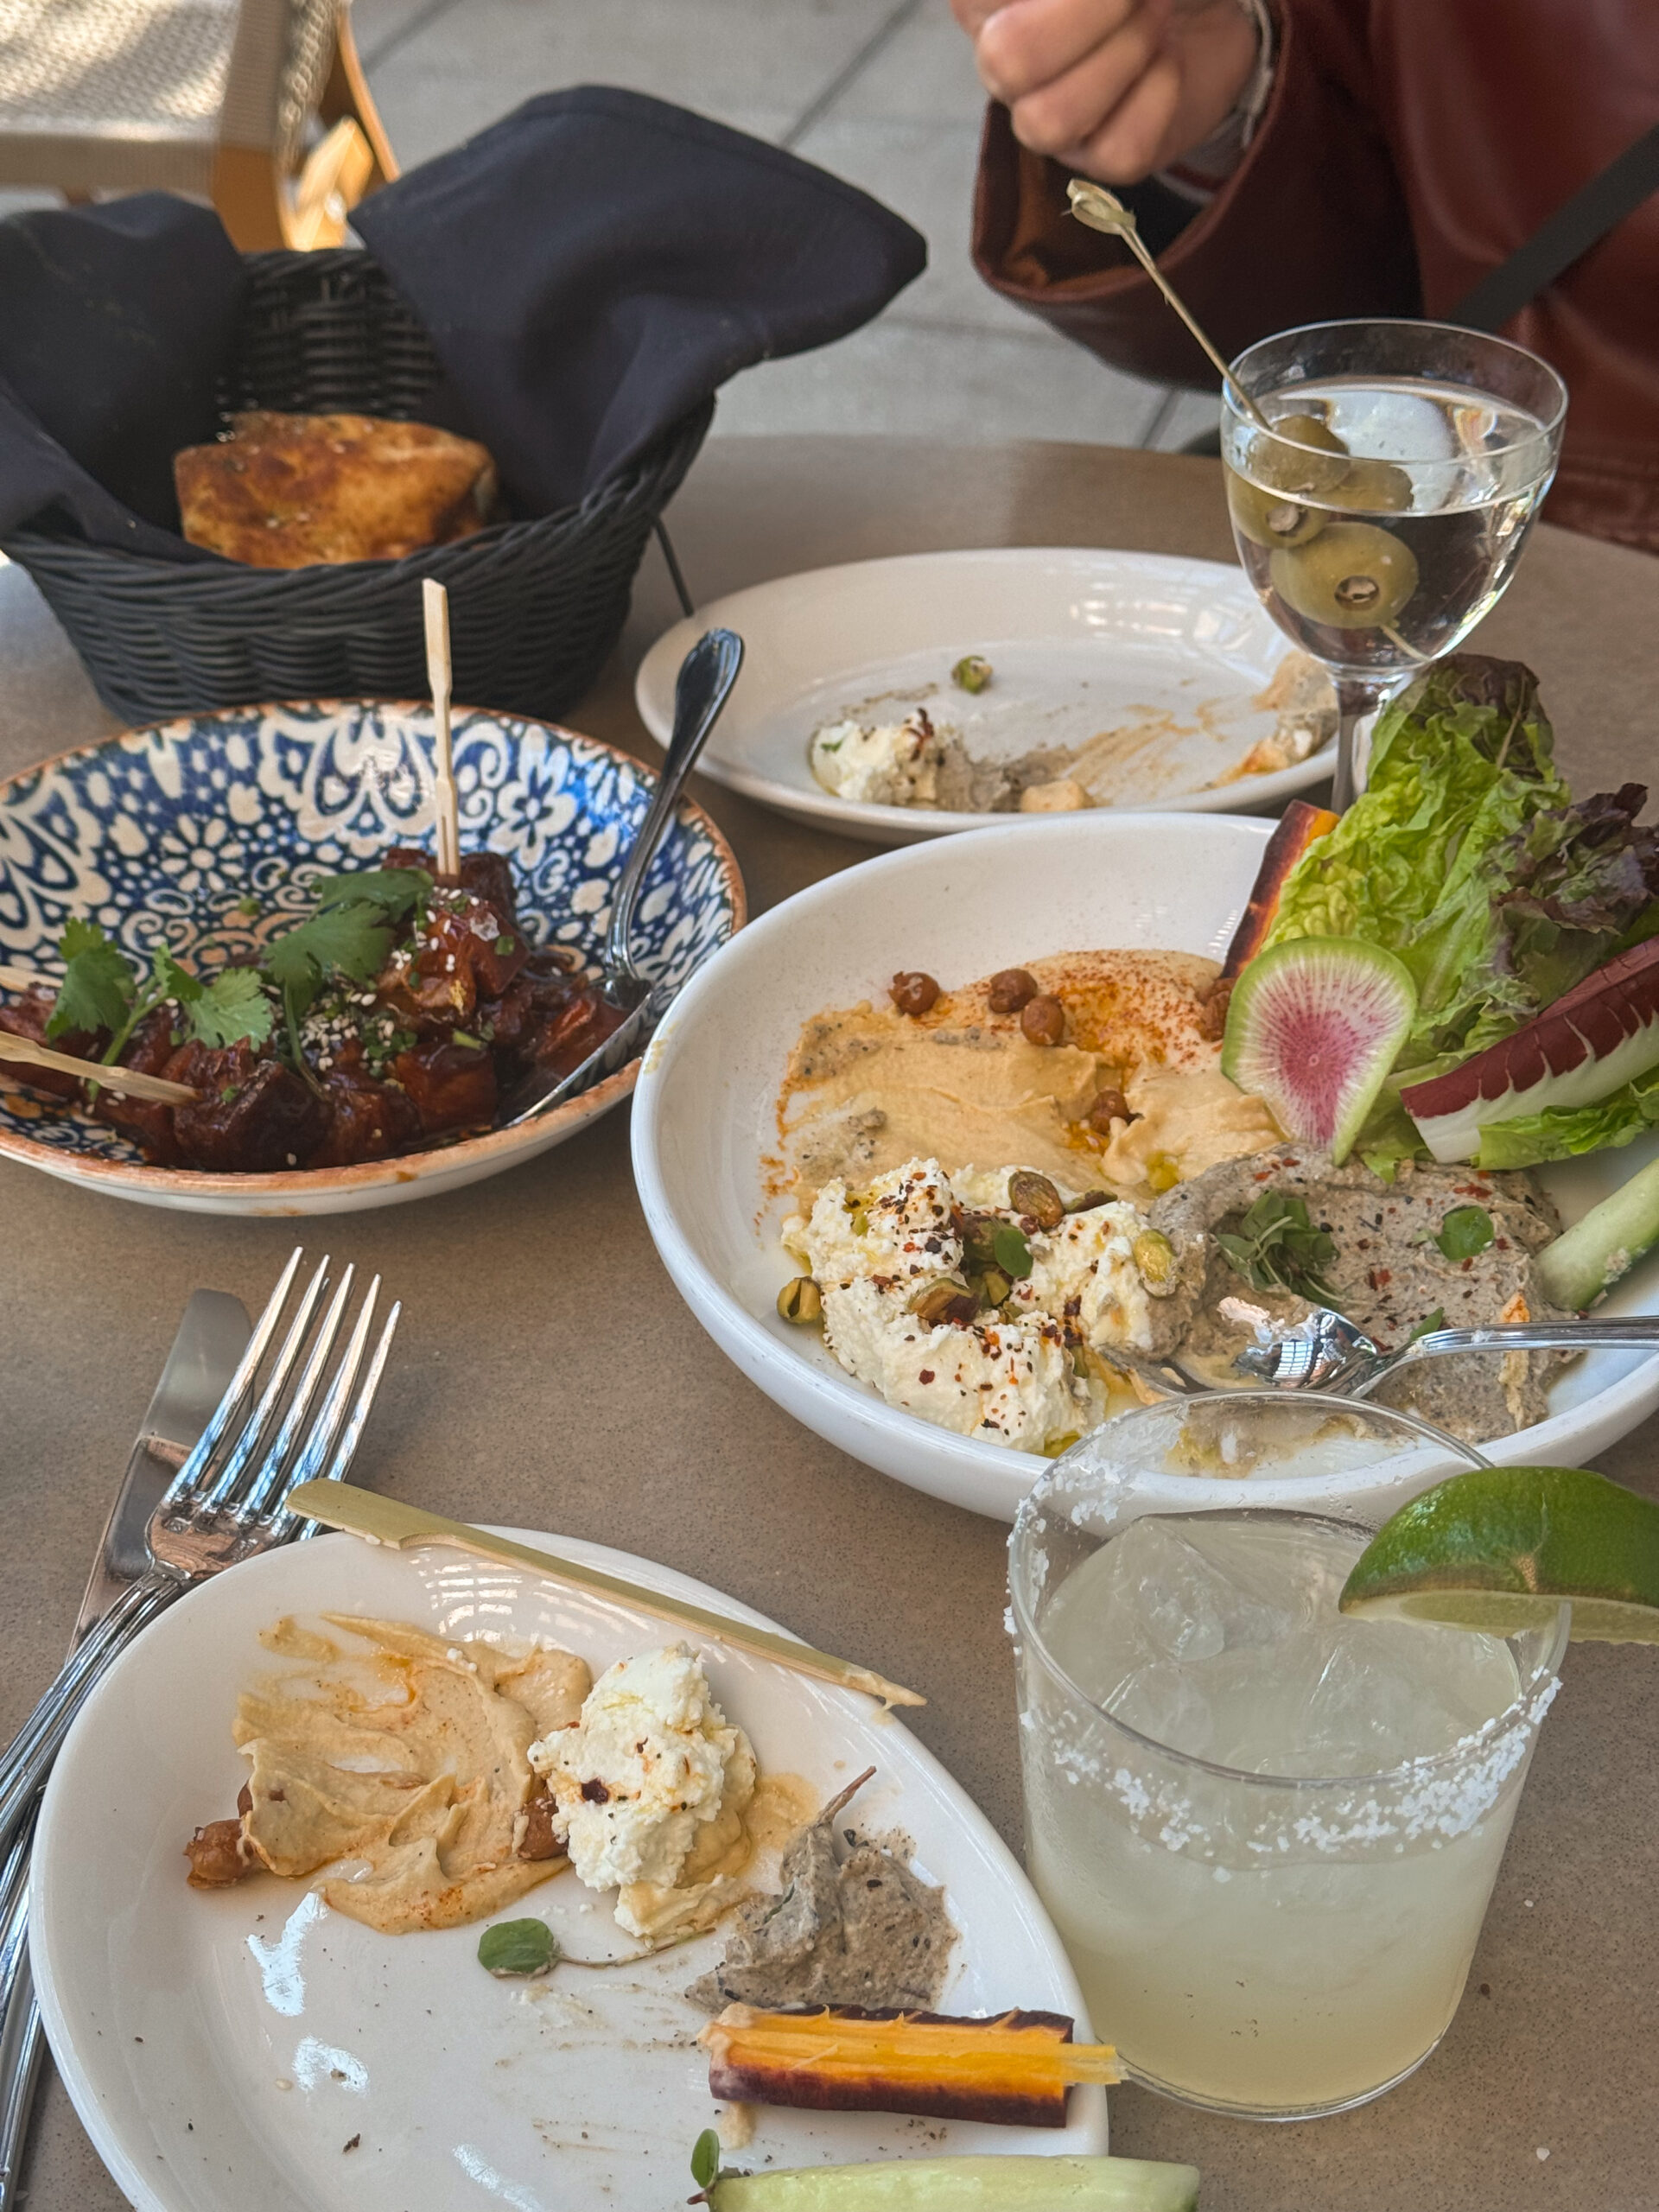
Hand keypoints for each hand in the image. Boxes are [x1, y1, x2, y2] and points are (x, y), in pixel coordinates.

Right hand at [952, 0, 1259, 183]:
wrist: (1208, 8)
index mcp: (986, 2)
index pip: (976, 0)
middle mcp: (1002, 64)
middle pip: (1007, 60)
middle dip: (1087, 13)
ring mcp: (1046, 121)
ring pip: (1051, 120)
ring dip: (1125, 54)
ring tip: (1158, 16)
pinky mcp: (1099, 160)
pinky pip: (1119, 147)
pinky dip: (1161, 90)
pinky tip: (1168, 61)